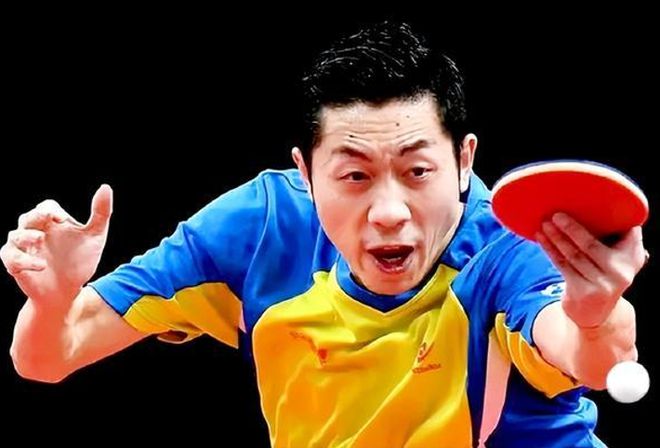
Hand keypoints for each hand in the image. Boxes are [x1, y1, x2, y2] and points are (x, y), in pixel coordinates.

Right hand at [1, 185, 112, 308]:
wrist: (69, 291)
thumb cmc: (80, 261)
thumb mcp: (95, 237)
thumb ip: (101, 213)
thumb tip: (105, 187)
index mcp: (52, 222)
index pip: (46, 207)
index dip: (50, 209)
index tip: (60, 218)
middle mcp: (35, 232)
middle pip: (28, 217)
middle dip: (36, 216)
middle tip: (48, 218)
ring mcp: (24, 249)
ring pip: (15, 236)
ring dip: (26, 236)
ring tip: (39, 239)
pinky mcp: (16, 266)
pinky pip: (12, 259)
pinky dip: (24, 260)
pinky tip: (41, 265)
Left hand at [536, 213, 646, 327]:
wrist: (596, 314)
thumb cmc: (603, 274)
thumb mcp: (618, 258)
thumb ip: (617, 236)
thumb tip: (600, 202)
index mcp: (633, 256)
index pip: (625, 233)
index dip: (611, 220)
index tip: (590, 201)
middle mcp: (621, 272)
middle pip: (590, 245)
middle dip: (571, 228)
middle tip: (556, 214)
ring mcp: (602, 284)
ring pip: (573, 255)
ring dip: (556, 237)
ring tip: (544, 223)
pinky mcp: (583, 292)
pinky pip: (562, 265)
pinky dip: (550, 249)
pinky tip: (541, 237)